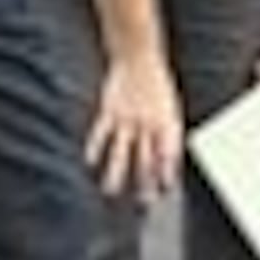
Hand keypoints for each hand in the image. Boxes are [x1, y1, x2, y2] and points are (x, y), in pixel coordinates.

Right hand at [86, 52, 186, 201]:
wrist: (139, 57)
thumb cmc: (156, 85)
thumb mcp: (169, 107)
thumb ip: (167, 133)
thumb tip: (167, 160)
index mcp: (166, 122)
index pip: (168, 152)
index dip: (167, 171)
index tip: (166, 188)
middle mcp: (148, 123)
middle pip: (146, 158)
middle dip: (144, 182)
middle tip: (143, 203)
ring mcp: (128, 118)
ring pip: (121, 150)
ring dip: (115, 172)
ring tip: (109, 191)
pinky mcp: (110, 110)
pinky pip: (101, 131)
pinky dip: (95, 146)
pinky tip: (89, 162)